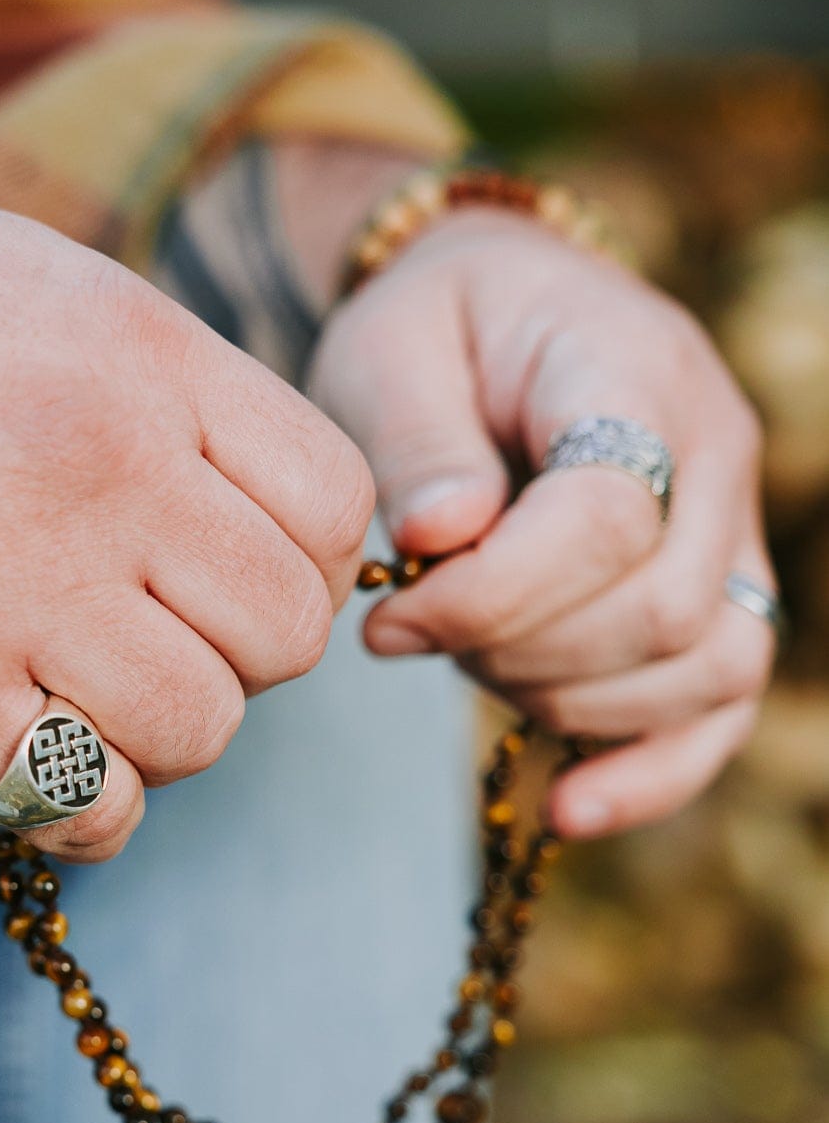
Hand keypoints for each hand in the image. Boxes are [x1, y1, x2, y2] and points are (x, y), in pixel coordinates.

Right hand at [0, 196, 371, 860]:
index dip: (303, 558)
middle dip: (236, 655)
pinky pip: (92, 807)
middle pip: (282, 632)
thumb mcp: (11, 283)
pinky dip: (85, 806)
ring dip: (160, 737)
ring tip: (83, 698)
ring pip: (201, 732)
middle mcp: (90, 471)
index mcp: (130, 356)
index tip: (231, 573)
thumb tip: (263, 496)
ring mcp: (5, 597)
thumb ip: (159, 378)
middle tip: (150, 639)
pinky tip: (31, 758)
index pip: (332, 501)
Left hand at [308, 207, 773, 837]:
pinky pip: (721, 710)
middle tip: (417, 632)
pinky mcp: (718, 599)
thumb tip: (446, 534)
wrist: (490, 314)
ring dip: (568, 702)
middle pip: (661, 612)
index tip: (390, 616)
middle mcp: (715, 453)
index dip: (493, 594)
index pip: (608, 518)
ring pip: (707, 670)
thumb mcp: (390, 351)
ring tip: (468, 662)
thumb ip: (418, 442)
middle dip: (519, 653)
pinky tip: (567, 807)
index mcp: (637, 371)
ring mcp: (732, 532)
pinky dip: (650, 773)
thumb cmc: (432, 331)